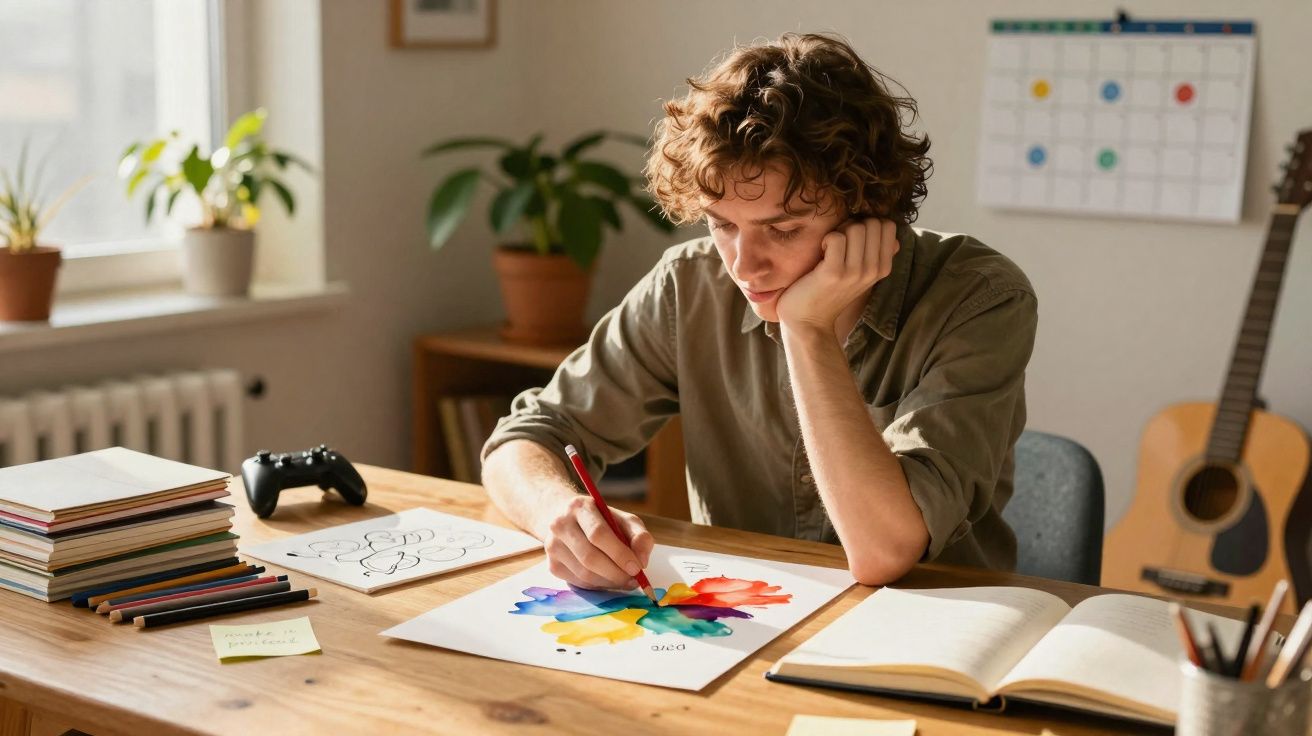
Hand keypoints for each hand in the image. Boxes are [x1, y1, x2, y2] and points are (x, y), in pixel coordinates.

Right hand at [537, 495, 653, 589]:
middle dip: (616, 573)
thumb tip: (642, 561)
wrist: (564, 519)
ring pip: (584, 574)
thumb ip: (639, 536)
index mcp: (579, 507)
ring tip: (625, 580)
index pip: (598, 534)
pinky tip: (608, 579)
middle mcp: (560, 525)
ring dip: (609, 582)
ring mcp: (552, 546)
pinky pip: (578, 582)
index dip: (619, 553)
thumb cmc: (600, 520)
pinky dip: (598, 585)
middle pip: (589, 557)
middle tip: (634, 580)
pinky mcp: (552, 565)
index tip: (637, 568)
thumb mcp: (623, 519)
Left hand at [775, 218, 899, 332]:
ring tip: (829, 249)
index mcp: (882, 268)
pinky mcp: (834, 273)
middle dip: (852, 225)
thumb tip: (893, 236)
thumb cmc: (829, 292)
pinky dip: (825, 240)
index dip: (868, 224)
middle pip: (872, 223)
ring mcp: (855, 272)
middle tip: (838, 243)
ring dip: (838, 232)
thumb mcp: (861, 274)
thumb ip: (877, 254)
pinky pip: (836, 237)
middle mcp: (873, 270)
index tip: (852, 239)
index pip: (888, 225)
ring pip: (855, 227)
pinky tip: (821, 254)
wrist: (809, 323)